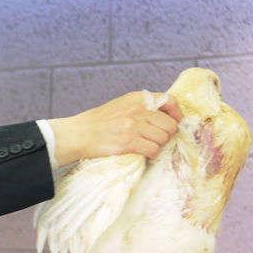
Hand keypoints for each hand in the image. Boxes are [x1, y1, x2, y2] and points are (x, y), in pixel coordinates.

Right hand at [48, 91, 181, 166]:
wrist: (77, 134)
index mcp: (136, 98)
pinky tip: (141, 153)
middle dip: (165, 135)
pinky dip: (151, 154)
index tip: (172, 123)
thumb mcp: (120, 106)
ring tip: (144, 146)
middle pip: (170, 125)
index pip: (170, 100)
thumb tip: (164, 117)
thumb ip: (140, 107)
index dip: (175, 114)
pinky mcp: (128, 142)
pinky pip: (153, 150)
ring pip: (163, 139)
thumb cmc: (97, 123)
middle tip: (154, 139)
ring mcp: (133, 125)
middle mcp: (137, 109)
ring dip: (156, 146)